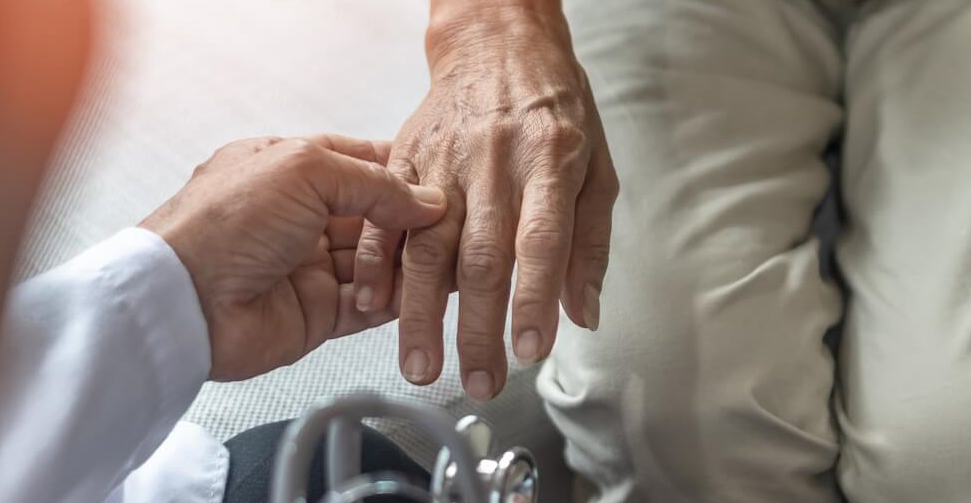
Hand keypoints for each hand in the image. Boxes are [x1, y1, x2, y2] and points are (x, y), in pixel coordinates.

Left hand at [141, 135, 446, 380]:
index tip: (438, 179)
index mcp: (288, 169)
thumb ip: (371, 180)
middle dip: (410, 222)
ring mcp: (308, 265)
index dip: (401, 171)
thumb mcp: (304, 170)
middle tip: (449, 224)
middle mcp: (298, 216)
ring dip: (406, 263)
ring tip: (443, 260)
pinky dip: (394, 302)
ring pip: (376, 263)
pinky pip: (368, 306)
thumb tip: (422, 197)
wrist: (184, 302)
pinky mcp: (316, 312)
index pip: (359, 163)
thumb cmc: (223, 223)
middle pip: (374, 216)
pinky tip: (419, 294)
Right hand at [352, 3, 618, 399]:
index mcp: (550, 162)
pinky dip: (378, 264)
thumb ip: (589, 243)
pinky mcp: (406, 158)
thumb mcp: (597, 166)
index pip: (541, 241)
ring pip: (429, 246)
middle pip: (482, 256)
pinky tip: (373, 305)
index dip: (535, 300)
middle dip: (477, 328)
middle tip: (478, 380)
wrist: (497, 44)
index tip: (530, 349)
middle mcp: (495, 164)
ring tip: (421, 364)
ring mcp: (444, 161)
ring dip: (422, 312)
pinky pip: (385, 216)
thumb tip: (583, 312)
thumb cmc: (553, 106)